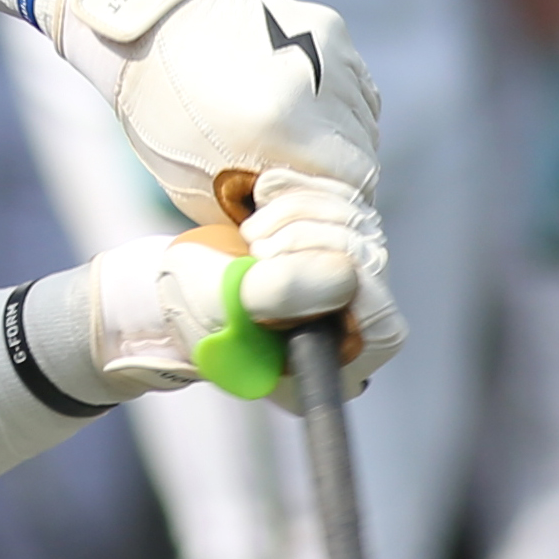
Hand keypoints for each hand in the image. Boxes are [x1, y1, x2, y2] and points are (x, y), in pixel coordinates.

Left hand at [38, 0, 384, 231]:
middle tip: (299, 188)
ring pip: (363, 122)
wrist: (152, 23)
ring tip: (295, 148)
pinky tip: (300, 113)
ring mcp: (328, 49)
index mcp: (278, 124)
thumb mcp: (200, 186)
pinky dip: (337, 110)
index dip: (329, 210)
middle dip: (335, 180)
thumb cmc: (164, 114)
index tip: (305, 216)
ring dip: (340, 144)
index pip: (349, 187)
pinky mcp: (330, 27)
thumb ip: (259, 213)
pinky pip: (355, 88)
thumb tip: (299, 237)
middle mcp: (314, 81)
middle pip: (361, 155)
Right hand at [74, 229, 387, 403]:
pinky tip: (265, 202)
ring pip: (358, 224)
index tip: (297, 264)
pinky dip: (300, 192)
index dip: (352, 289)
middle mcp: (348, 326)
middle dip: (309, 240)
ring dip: (298, 214)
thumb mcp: (227, 305)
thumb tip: (348, 275)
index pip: (384, 328)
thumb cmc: (193, 303)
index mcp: (330, 366)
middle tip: (257, 250)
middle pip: (371, 264)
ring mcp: (343, 281)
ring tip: (253, 237)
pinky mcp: (332, 236)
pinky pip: (341, 199)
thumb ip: (285, 294)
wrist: (175, 274)